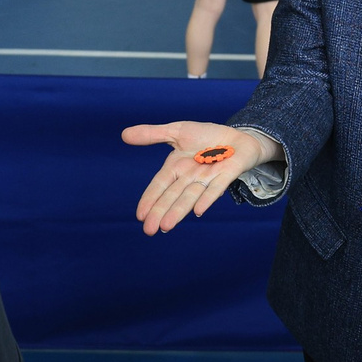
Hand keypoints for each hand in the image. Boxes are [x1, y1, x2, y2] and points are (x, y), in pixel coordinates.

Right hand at [125, 123, 272, 234]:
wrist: (238, 136)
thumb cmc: (207, 137)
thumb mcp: (177, 131)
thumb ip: (152, 134)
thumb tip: (123, 134)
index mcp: (176, 168)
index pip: (160, 185)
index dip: (150, 199)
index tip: (140, 216)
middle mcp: (190, 177)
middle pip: (173, 196)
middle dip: (160, 212)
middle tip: (149, 230)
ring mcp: (208, 177)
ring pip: (190, 196)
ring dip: (179, 211)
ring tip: (166, 226)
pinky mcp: (227, 174)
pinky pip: (216, 188)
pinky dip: (207, 198)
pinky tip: (198, 211)